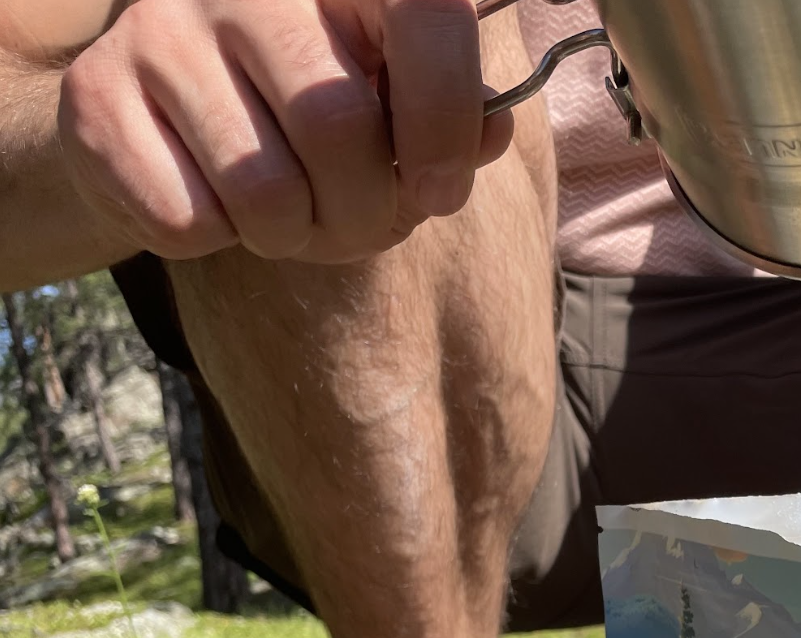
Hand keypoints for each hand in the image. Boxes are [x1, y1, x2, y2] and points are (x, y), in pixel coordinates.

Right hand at [57, 0, 514, 263]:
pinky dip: (218, 240)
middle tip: (361, 227)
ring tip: (289, 217)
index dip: (446, 122)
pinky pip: (189, 219)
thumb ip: (452, 112)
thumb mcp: (390, 98)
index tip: (439, 189)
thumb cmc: (304, 109)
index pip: (426, 13)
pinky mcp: (98, 98)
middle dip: (368, 213)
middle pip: (338, 125)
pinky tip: (215, 203)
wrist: (165, 117)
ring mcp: (158, 30)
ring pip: (264, 190)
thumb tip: (490, 131)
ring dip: (294, 237)